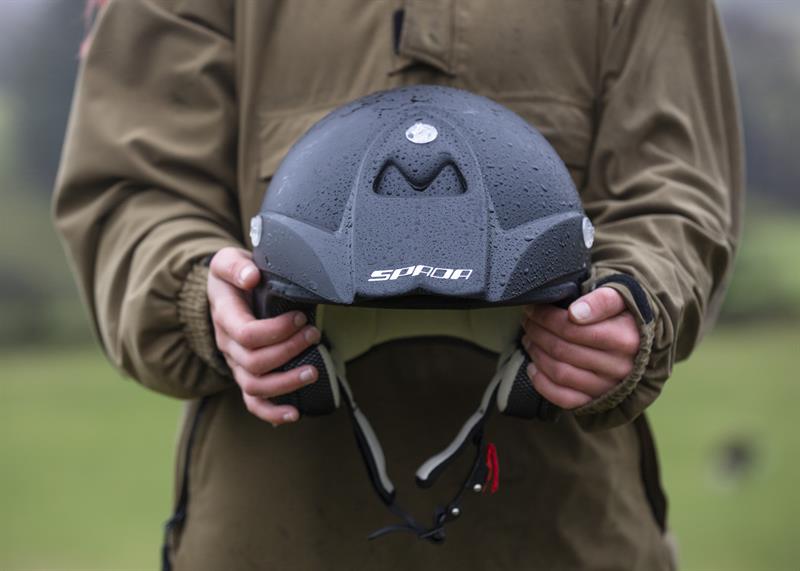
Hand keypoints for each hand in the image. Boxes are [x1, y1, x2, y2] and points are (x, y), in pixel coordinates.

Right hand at [207, 247, 320, 425]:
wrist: (225, 292)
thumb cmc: (233, 276)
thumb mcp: (227, 261)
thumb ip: (235, 266)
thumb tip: (251, 277)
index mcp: (224, 317)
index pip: (247, 334)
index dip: (277, 330)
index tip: (299, 317)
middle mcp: (227, 345)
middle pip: (254, 362)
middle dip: (289, 350)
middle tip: (313, 334)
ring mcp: (236, 364)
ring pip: (255, 386)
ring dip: (286, 382)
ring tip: (313, 371)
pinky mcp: (246, 375)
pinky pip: (254, 402)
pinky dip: (272, 413)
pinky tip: (295, 414)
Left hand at [521, 287, 639, 409]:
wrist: (644, 345)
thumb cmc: (624, 317)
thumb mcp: (621, 298)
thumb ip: (601, 300)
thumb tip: (574, 313)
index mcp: (626, 338)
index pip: (574, 329)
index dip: (547, 318)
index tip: (534, 309)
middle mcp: (620, 366)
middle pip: (563, 350)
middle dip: (538, 333)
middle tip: (528, 322)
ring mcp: (609, 387)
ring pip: (561, 373)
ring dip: (537, 354)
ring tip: (529, 339)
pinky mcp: (598, 401)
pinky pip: (564, 398)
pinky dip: (542, 384)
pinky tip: (533, 367)